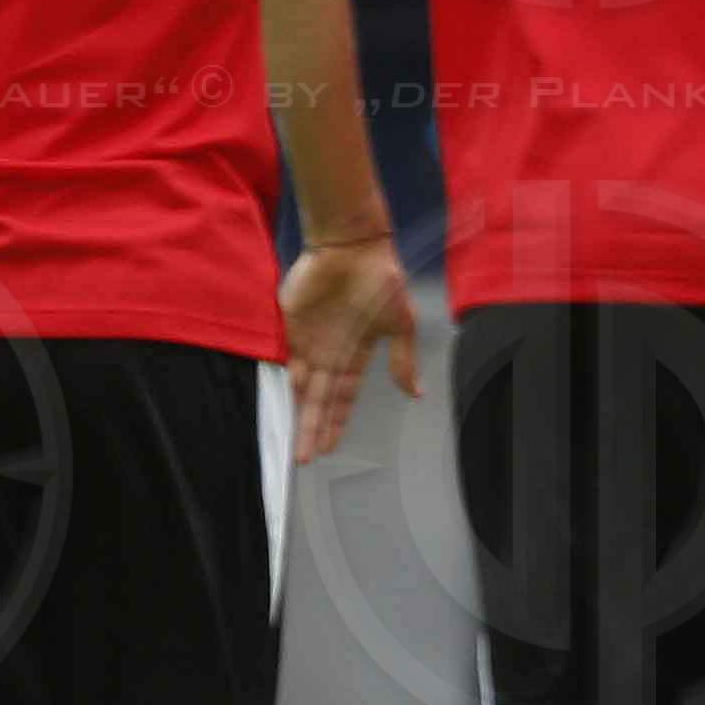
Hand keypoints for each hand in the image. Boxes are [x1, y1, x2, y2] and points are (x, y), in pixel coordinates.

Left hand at [277, 230, 417, 464]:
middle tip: (306, 458)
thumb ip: (403, 360)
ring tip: (296, 443)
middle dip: (314, 429)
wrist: (354, 247)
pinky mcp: (292, 327)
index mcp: (354, 354)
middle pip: (320, 400)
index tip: (331, 448)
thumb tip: (416, 394)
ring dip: (300, 415)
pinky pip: (288, 361)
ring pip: (303, 388)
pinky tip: (289, 406)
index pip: (342, 397)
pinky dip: (287, 383)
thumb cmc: (381, 281)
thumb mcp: (400, 324)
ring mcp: (310, 342)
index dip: (336, 422)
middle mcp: (330, 354)